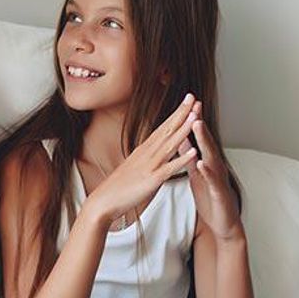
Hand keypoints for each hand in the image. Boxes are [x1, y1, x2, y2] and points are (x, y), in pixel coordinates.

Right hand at [84, 94, 200, 227]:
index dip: (176, 113)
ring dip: (184, 129)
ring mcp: (150, 165)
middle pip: (167, 129)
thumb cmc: (118, 187)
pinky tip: (194, 151)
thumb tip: (152, 150)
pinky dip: (182, 159)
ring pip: (170, 144)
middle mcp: (147, 153)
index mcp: (144, 150)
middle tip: (193, 97)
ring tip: (196, 115)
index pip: (163, 127)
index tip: (186, 101)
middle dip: (182, 113)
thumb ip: (145, 157)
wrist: (103, 201)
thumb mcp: (134, 166)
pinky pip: (170, 168)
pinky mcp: (152, 180)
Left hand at [178, 108, 243, 240]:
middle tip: (193, 105)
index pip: (199, 138)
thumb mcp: (197, 174)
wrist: (223, 224)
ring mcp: (218, 179)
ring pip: (211, 156)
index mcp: (206, 162)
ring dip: (204, 141)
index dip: (193, 121)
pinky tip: (201, 163)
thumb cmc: (210, 198)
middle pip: (206, 141)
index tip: (188, 103)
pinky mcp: (219, 193)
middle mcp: (214, 166)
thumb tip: (182, 138)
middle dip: (199, 123)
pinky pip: (212, 181)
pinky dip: (207, 171)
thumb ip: (190, 157)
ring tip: (196, 125)